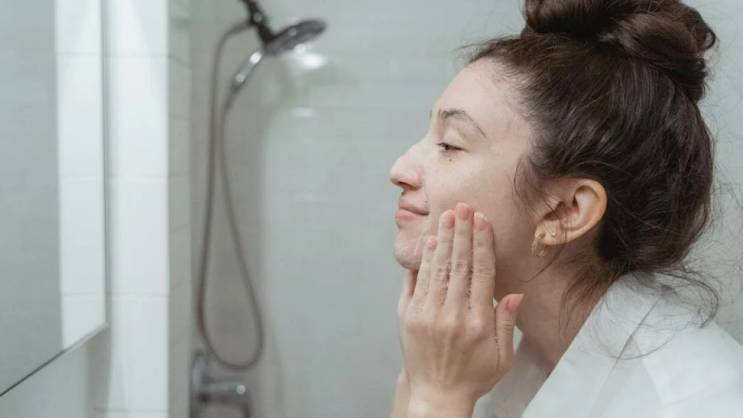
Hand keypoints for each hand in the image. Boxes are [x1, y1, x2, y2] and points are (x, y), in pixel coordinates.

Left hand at [396, 202, 523, 416]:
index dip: (482, 244)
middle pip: (458, 264)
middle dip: (461, 232)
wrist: (436, 395)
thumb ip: (507, 323)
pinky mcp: (408, 315)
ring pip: (437, 269)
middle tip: (463, 207)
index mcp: (477, 322)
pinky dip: (424, 261)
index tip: (481, 220)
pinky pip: (416, 282)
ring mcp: (427, 314)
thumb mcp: (502, 357)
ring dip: (443, 240)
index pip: (481, 273)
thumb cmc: (473, 376)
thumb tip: (514, 293)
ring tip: (447, 216)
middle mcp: (451, 315)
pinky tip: (430, 243)